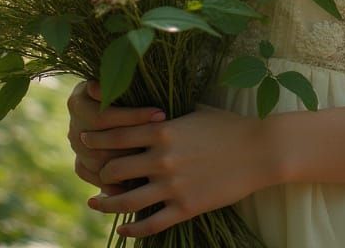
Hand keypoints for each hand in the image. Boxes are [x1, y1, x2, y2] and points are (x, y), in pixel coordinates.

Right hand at [66, 79, 165, 194]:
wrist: (108, 98)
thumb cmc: (122, 81)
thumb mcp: (117, 74)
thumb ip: (115, 80)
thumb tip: (103, 87)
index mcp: (78, 101)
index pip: (105, 115)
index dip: (133, 116)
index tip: (161, 114)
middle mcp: (74, 126)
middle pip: (103, 143)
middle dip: (136, 142)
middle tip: (164, 142)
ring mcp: (76, 148)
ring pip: (100, 164)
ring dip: (127, 165)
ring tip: (156, 163)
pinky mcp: (82, 164)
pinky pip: (96, 177)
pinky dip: (115, 183)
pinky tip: (138, 183)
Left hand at [85, 104, 278, 237]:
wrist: (259, 150)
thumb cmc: (228, 126)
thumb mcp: (194, 113)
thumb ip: (168, 119)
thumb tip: (147, 116)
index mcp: (163, 130)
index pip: (117, 135)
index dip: (97, 138)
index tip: (85, 139)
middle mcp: (162, 159)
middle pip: (115, 168)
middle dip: (99, 171)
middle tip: (91, 172)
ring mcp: (172, 186)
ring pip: (126, 200)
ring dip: (106, 203)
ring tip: (96, 202)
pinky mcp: (185, 207)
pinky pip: (150, 224)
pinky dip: (132, 229)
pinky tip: (123, 228)